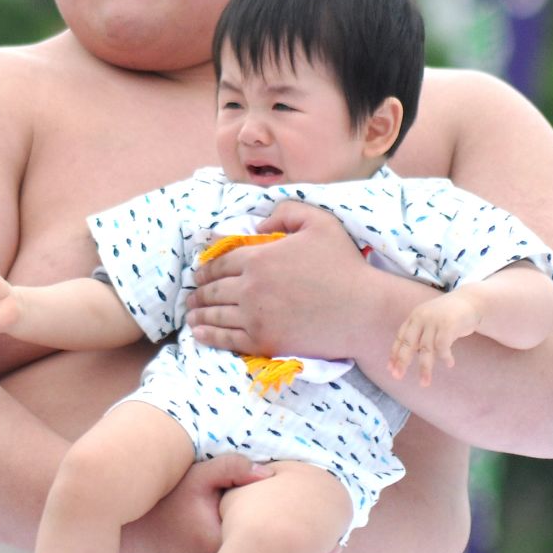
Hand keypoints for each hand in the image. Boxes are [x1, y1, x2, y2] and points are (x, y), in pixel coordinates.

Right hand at [120, 455, 274, 552]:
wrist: (130, 532)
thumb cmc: (163, 502)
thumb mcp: (196, 477)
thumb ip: (233, 468)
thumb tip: (269, 475)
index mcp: (219, 547)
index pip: (264, 529)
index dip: (273, 509)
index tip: (276, 494)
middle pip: (260, 547)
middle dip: (266, 524)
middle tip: (276, 504)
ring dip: (251, 537)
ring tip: (250, 514)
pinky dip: (236, 547)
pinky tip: (232, 528)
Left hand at [186, 200, 363, 358]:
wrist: (362, 311)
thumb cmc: (343, 265)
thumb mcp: (318, 221)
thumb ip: (286, 211)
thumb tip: (259, 223)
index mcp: (259, 258)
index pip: (221, 263)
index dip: (206, 268)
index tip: (199, 273)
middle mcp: (250, 288)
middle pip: (214, 290)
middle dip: (199, 292)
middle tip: (191, 295)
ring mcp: (255, 318)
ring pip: (216, 315)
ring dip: (199, 314)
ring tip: (191, 315)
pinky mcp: (264, 342)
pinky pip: (227, 339)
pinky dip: (209, 336)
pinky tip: (199, 334)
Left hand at [388, 290, 482, 386]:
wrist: (471, 301)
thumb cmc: (448, 315)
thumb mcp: (430, 321)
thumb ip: (419, 336)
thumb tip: (407, 358)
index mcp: (414, 317)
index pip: (400, 337)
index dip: (394, 353)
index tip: (390, 368)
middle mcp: (421, 318)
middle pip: (408, 343)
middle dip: (403, 361)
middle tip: (398, 376)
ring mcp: (434, 321)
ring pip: (426, 349)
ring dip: (425, 368)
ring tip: (425, 382)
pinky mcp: (448, 325)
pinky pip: (442, 346)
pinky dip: (445, 357)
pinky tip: (449, 364)